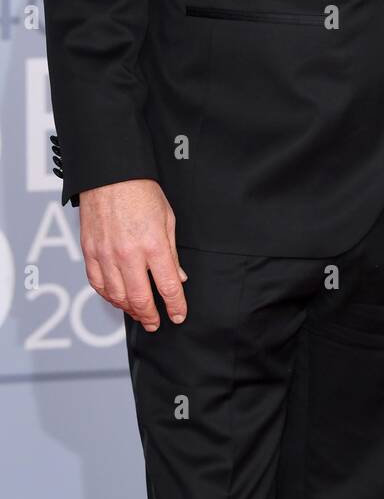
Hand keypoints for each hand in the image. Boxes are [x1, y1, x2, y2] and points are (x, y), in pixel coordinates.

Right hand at [78, 179, 187, 331]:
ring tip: (139, 314)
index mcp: (153, 244)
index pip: (168, 286)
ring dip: (130, 310)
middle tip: (156, 323)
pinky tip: (117, 299)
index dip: (176, 305)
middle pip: (140, 298)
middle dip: (151, 316)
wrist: (109, 175)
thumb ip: (171, 252)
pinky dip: (108, 296)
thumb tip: (178, 276)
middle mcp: (128, 254)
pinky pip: (98, 284)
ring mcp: (106, 255)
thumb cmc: (141, 191)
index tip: (179, 315)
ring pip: (117, 296)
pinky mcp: (90, 253)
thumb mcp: (167, 218)